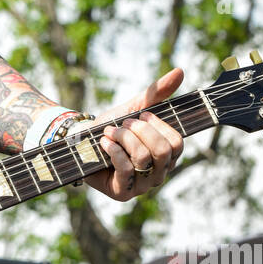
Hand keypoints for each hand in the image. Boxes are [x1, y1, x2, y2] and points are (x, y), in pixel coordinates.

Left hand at [85, 69, 184, 201]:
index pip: (177, 143)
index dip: (158, 126)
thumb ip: (158, 92)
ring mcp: (142, 186)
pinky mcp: (123, 192)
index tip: (141, 115)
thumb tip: (180, 71)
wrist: (82, 140)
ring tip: (110, 132)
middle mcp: (159, 173)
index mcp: (167, 155)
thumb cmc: (113, 125)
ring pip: (143, 158)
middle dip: (140, 131)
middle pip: (162, 151)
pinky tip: (104, 143)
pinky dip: (113, 150)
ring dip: (123, 138)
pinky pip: (126, 170)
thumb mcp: (136, 106)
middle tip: (124, 124)